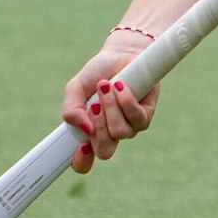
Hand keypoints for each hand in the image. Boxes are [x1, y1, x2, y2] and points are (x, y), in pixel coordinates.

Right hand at [61, 37, 161, 173]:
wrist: (120, 54)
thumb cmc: (97, 74)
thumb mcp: (75, 89)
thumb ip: (70, 110)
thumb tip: (85, 129)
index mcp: (91, 132)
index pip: (84, 162)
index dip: (82, 163)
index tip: (81, 148)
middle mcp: (111, 134)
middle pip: (105, 150)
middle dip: (98, 127)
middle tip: (94, 104)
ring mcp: (130, 127)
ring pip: (120, 132)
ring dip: (110, 108)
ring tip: (106, 87)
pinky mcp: (146, 115)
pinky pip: (137, 117)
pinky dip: (126, 101)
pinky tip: (120, 85)